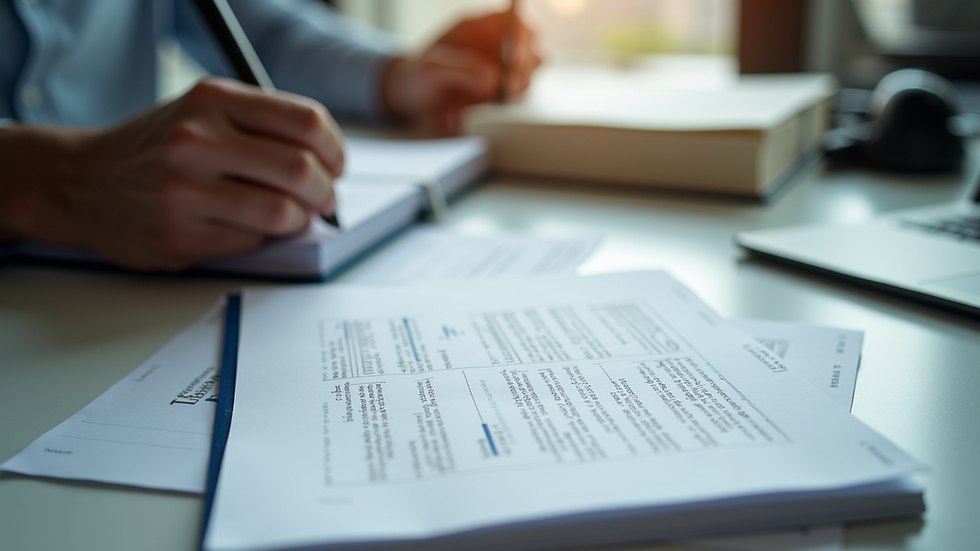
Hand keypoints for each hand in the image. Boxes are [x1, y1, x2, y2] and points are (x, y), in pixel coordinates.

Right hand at [0, 79, 343, 271]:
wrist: (79, 181)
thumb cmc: (155, 148)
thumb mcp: (203, 112)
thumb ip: (262, 127)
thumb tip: (328, 163)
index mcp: (212, 101)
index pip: (306, 122)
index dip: (335, 150)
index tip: (336, 164)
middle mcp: (198, 141)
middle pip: (301, 170)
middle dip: (326, 191)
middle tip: (324, 198)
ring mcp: (187, 191)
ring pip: (282, 213)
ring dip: (300, 220)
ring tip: (293, 216)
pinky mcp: (181, 237)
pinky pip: (253, 241)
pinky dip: (265, 237)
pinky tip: (251, 227)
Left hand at [382, 11, 542, 134]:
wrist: (413, 101)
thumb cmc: (419, 74)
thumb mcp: (430, 67)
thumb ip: (459, 68)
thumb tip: (491, 78)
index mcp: (482, 29)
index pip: (516, 24)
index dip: (522, 37)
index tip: (514, 56)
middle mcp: (499, 50)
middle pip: (532, 54)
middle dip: (523, 72)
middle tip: (506, 88)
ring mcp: (503, 76)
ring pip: (526, 83)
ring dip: (507, 97)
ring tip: (472, 107)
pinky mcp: (501, 100)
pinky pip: (509, 109)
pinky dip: (490, 116)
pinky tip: (462, 116)